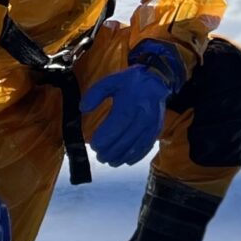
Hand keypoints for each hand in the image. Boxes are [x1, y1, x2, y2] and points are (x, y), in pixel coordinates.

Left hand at [81, 43, 182, 165]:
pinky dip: (135, 157)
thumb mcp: (111, 81)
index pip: (114, 128)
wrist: (157, 80)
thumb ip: (95, 94)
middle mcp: (141, 117)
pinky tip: (125, 161)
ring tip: (109, 161)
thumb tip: (83, 109)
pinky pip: (145, 148)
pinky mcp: (156, 130)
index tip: (94, 145)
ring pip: (134, 148)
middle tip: (99, 156)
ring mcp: (151, 125)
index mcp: (129, 105)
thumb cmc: (131, 81)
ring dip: (120, 157)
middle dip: (109, 152)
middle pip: (123, 141)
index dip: (103, 140)